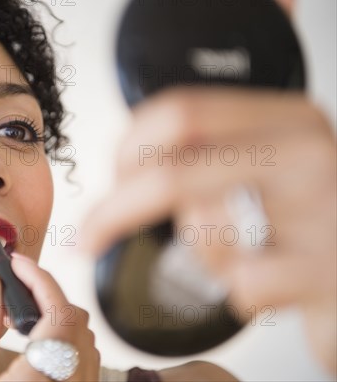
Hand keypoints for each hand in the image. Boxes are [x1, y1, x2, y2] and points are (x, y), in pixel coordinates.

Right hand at [0, 254, 99, 380]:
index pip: (60, 319)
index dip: (42, 281)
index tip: (16, 264)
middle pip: (78, 327)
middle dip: (47, 296)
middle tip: (11, 290)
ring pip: (87, 345)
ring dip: (57, 318)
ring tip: (16, 317)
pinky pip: (85, 367)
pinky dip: (63, 343)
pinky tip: (31, 344)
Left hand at [80, 88, 335, 373]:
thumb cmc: (315, 219)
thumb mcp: (275, 164)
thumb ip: (212, 151)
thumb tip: (128, 163)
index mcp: (286, 118)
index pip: (178, 112)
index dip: (127, 149)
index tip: (111, 180)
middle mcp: (305, 153)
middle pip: (170, 173)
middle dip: (114, 210)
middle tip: (92, 237)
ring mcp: (321, 212)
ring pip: (200, 229)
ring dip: (199, 256)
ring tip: (240, 258)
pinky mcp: (325, 273)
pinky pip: (239, 285)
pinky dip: (238, 293)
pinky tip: (271, 285)